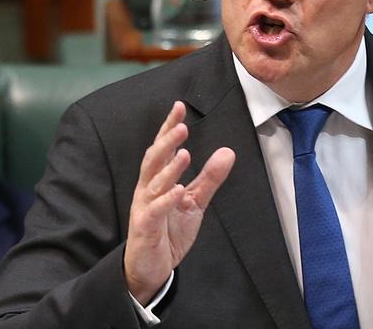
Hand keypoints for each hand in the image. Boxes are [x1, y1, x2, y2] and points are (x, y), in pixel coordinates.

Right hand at [124, 101, 234, 304]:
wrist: (152, 267)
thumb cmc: (168, 230)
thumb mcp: (195, 201)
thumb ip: (210, 178)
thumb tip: (228, 152)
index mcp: (158, 180)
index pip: (163, 148)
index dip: (169, 127)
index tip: (179, 107)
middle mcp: (147, 189)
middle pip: (154, 160)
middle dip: (167, 142)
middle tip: (182, 126)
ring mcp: (144, 207)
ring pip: (154, 183)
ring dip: (169, 168)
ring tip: (185, 153)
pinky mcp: (145, 227)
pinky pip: (154, 211)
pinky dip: (166, 200)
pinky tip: (178, 190)